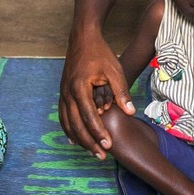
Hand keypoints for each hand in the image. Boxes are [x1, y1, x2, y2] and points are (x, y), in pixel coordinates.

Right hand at [59, 31, 134, 158]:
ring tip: (91, 151)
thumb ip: (121, 92)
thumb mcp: (115, 71)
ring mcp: (63, 93)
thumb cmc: (100, 53)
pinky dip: (68, 130)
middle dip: (89, 142)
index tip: (109, 145)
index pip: (89, 117)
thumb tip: (131, 112)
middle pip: (76, 125)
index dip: (99, 132)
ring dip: (79, 139)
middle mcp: (68, 93)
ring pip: (67, 123)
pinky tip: (74, 140)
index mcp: (80, 88)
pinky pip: (62, 116)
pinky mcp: (63, 92)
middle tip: (101, 155)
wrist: (83, 38)